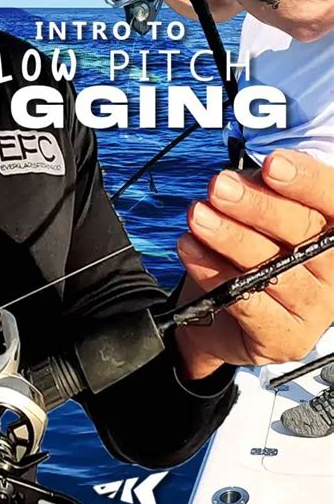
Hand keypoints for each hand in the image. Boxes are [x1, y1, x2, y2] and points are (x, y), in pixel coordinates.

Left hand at [176, 150, 333, 378]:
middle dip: (257, 207)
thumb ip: (261, 197)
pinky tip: (189, 248)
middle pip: (304, 234)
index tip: (272, 164)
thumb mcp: (258, 220)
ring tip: (198, 216)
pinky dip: (213, 272)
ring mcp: (314, 310)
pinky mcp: (285, 339)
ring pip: (272, 268)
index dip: (307, 182)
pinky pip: (246, 302)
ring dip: (229, 238)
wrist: (222, 322)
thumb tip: (242, 179)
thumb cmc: (249, 261)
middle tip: (219, 188)